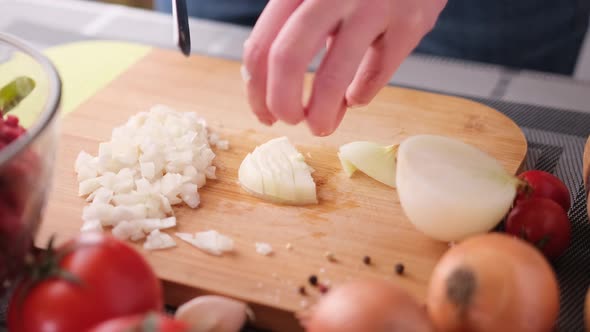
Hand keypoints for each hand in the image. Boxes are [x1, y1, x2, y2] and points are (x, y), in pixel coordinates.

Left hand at [242, 0, 446, 135]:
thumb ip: (294, 29)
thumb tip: (273, 89)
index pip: (260, 46)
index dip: (256, 90)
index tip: (264, 113)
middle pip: (288, 60)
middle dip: (282, 104)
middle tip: (288, 121)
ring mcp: (373, 5)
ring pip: (333, 76)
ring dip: (321, 114)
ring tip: (321, 125)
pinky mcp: (410, 22)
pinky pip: (377, 73)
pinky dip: (362, 94)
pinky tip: (356, 98)